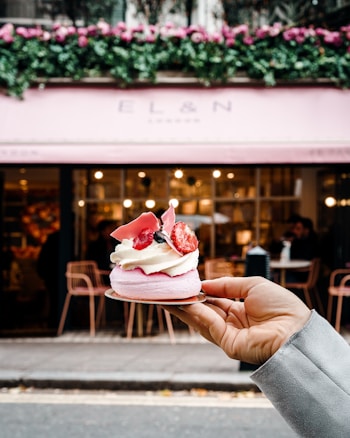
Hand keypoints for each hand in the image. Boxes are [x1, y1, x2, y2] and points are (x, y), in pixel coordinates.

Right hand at [164, 276, 310, 364]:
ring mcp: (229, 335)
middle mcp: (232, 324)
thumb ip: (226, 285)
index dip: (200, 293)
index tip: (185, 284)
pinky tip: (183, 302)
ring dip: (184, 308)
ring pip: (201, 320)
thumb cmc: (281, 306)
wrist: (297, 328)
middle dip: (186, 301)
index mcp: (240, 311)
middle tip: (168, 291)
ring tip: (168, 296)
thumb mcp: (252, 286)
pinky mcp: (228, 344)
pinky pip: (209, 325)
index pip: (214, 301)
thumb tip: (204, 284)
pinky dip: (195, 313)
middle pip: (203, 312)